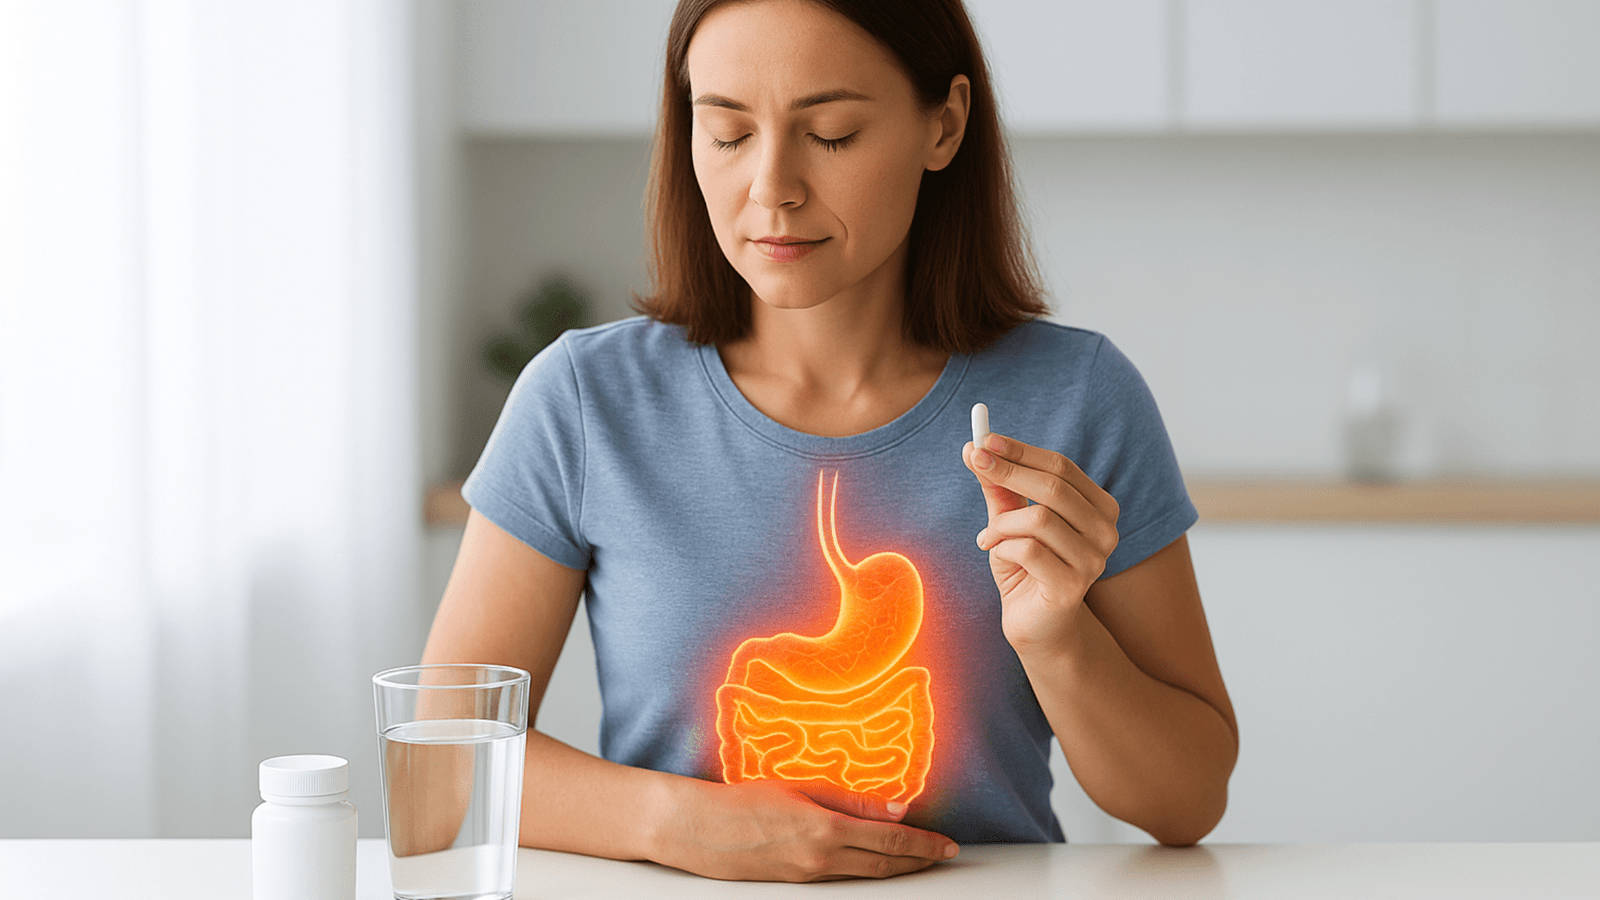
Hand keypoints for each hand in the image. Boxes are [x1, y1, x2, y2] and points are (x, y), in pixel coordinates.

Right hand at [659, 778, 957, 881]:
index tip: (948, 843)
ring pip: (867, 875)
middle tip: (944, 854)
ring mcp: (809, 877)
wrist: (699, 830)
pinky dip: (867, 869)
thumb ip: (852, 799)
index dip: (924, 844)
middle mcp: (822, 860)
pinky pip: (843, 878)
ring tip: (919, 860)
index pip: (891, 840)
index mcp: (826, 830)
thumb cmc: (744, 801)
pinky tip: (874, 860)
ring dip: (897, 868)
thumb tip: (897, 807)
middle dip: (919, 860)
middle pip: (885, 865)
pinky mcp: (798, 883)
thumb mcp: (802, 788)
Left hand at [963, 432, 1119, 651]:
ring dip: (1001, 524)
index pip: (1061, 466)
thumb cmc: (1025, 566)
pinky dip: (1002, 547)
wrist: (1034, 623)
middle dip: (1008, 471)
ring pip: (1039, 519)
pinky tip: (996, 554)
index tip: (984, 440)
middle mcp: (1106, 531)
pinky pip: (1028, 551)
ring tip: (988, 537)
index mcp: (1099, 507)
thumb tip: (973, 448)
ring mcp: (1094, 561)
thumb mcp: (1010, 521)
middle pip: (1054, 487)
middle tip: (974, 460)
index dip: (1021, 451)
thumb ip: (999, 488)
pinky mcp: (1072, 587)